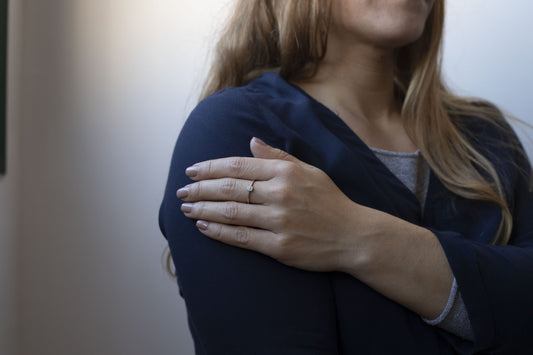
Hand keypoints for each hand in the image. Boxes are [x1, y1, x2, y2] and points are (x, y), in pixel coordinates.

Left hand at [177, 137, 369, 271]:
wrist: (354, 236)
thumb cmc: (330, 201)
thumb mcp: (309, 171)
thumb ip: (278, 157)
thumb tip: (251, 141)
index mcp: (286, 172)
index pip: (238, 166)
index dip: (210, 167)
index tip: (191, 170)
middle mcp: (280, 194)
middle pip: (229, 188)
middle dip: (199, 189)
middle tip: (181, 192)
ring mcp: (279, 221)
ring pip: (230, 212)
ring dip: (203, 210)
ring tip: (185, 209)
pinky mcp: (279, 246)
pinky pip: (241, 237)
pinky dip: (218, 232)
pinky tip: (203, 227)